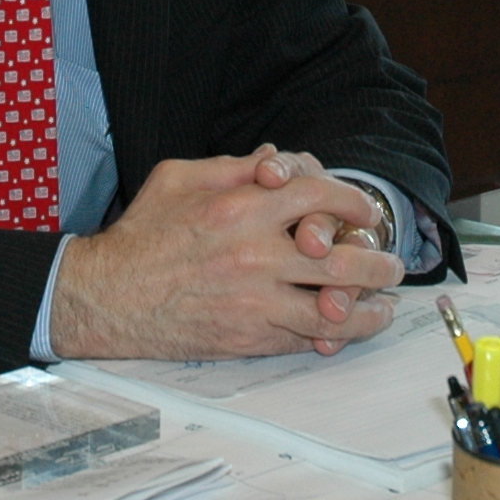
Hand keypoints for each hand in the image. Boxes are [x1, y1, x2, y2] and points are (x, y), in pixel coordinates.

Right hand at [49, 147, 404, 361]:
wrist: (106, 298)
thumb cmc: (140, 235)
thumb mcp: (178, 177)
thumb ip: (232, 166)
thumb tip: (275, 160)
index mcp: (240, 208)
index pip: (318, 196)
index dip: (352, 202)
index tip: (365, 212)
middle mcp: (254, 256)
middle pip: (340, 259)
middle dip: (378, 262)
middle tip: (393, 265)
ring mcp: (253, 302)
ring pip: (332, 311)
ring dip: (369, 311)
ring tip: (385, 307)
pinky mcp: (246, 338)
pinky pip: (304, 340)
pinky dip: (332, 337)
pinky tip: (346, 330)